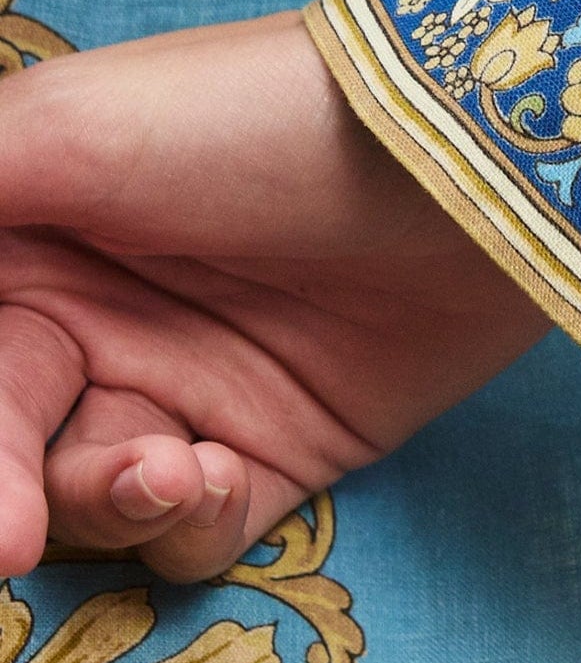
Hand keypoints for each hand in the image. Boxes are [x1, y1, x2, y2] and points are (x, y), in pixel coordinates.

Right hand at [0, 11, 546, 580]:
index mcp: (25, 241)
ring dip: (101, 501)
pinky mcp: (269, 457)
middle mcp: (90, 324)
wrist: (454, 168)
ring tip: (168, 460)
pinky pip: (181, 537)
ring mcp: (180, 394)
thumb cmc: (250, 125)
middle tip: (10, 531)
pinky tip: (213, 474)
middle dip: (2, 489)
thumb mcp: (61, 136)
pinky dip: (179, 524)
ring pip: (77, 505)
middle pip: (2, 445)